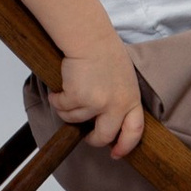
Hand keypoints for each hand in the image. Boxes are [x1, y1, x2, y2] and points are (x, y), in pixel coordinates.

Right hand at [48, 40, 145, 159]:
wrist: (89, 37)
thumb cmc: (105, 51)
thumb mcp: (124, 78)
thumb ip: (121, 98)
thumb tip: (108, 117)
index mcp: (131, 99)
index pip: (134, 132)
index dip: (125, 146)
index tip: (115, 153)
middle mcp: (116, 105)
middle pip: (103, 136)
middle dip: (91, 139)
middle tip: (84, 135)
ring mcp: (96, 103)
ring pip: (75, 120)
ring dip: (67, 111)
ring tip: (66, 95)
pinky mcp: (77, 97)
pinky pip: (62, 107)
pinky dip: (56, 100)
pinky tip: (58, 89)